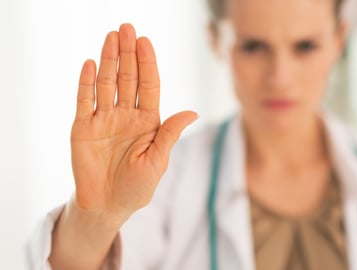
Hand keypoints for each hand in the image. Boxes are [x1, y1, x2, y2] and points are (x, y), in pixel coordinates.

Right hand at [70, 23, 196, 223]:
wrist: (107, 206)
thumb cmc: (137, 187)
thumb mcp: (158, 160)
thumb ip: (170, 133)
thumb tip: (193, 111)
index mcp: (148, 121)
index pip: (149, 86)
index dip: (147, 63)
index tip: (145, 41)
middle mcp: (126, 115)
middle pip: (128, 78)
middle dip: (128, 53)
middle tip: (126, 28)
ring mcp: (104, 119)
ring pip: (107, 84)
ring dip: (108, 61)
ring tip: (110, 38)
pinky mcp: (83, 127)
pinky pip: (85, 101)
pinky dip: (86, 83)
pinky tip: (90, 64)